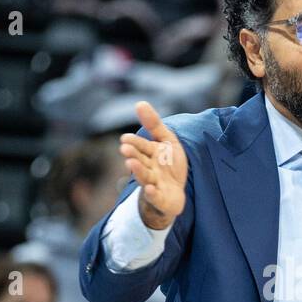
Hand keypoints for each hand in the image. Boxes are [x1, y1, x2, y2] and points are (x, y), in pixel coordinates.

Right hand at [119, 100, 187, 229]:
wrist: (176, 191)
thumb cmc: (169, 164)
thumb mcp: (167, 141)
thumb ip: (154, 124)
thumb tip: (139, 103)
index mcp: (150, 153)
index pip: (141, 146)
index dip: (134, 142)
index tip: (125, 138)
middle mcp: (149, 168)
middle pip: (140, 160)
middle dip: (133, 154)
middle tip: (125, 148)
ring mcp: (154, 184)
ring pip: (145, 177)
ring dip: (138, 171)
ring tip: (131, 163)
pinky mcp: (161, 199)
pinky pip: (156, 197)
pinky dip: (152, 193)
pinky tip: (150, 188)